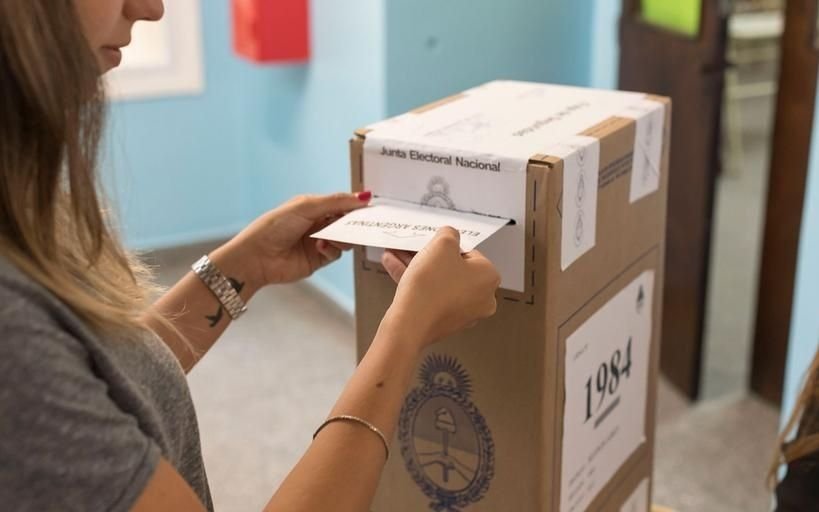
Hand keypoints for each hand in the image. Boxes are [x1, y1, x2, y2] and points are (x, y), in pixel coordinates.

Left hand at [221, 192, 370, 287]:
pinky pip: (335, 254)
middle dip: (353, 223)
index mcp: (313, 207)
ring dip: (342, 238)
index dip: (355, 205)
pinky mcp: (318, 260)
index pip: (341, 203)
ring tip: (332, 237)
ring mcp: (318, 242)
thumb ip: (336, 201)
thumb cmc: (274, 226)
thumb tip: (364, 196)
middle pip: (345, 222)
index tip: (370, 207)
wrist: (257, 257)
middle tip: (362, 225)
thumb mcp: (306, 207)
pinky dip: (332, 250)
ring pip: (344, 240)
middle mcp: (317, 224)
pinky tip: (320, 247)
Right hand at [380, 227, 500, 348]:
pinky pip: (431, 296)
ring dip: (418, 267)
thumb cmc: (431, 286)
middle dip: (429, 256)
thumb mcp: (442, 244)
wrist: (410, 323)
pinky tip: (395, 267)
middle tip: (414, 247)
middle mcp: (481, 298)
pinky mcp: (444, 321)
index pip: (470, 254)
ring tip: (397, 254)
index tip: (433, 244)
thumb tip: (451, 235)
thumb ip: (449, 233)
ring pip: (439, 283)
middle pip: (453, 269)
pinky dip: (416, 283)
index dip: (448, 246)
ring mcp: (463, 313)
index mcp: (489, 278)